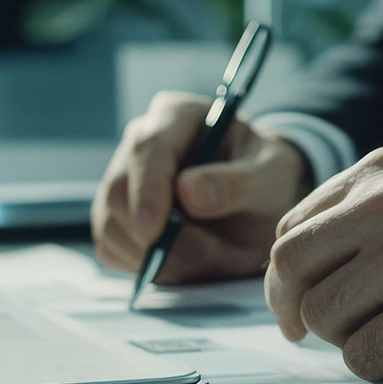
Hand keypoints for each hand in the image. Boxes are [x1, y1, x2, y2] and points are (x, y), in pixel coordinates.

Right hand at [92, 91, 309, 282]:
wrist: (258, 205)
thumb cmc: (265, 179)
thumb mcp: (270, 176)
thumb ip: (235, 183)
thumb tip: (187, 192)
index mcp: (176, 116)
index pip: (148, 148)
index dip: (147, 192)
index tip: (153, 233)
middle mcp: (139, 143)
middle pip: (118, 192)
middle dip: (155, 238)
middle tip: (206, 260)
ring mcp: (122, 181)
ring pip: (111, 226)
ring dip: (157, 258)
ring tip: (211, 259)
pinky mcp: (116, 218)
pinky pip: (113, 249)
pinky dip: (146, 268)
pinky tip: (185, 263)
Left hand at [264, 146, 382, 379]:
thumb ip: (373, 217)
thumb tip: (305, 276)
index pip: (295, 228)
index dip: (291, 275)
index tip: (301, 301)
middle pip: (292, 269)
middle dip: (298, 309)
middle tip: (318, 335)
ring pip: (324, 317)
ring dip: (350, 339)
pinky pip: (363, 357)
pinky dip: (382, 366)